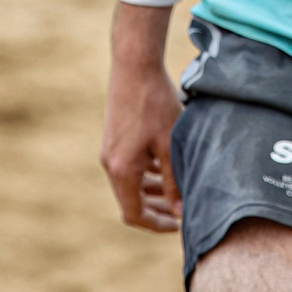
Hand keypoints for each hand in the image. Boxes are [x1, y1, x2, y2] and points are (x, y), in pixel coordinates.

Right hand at [99, 2, 182, 231]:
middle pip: (131, 201)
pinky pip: (129, 167)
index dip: (157, 224)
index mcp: (122, 170)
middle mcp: (110, 164)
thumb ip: (174, 182)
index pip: (134, 214)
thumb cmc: (155, 104)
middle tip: (181, 212)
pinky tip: (166, 168)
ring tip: (177, 192)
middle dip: (157, 210)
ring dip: (152, 191)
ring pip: (131, 184)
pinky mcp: (114, 139)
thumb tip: (180, 213)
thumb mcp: (171, 145)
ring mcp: (110, 151)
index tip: (179, 225)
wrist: (134, 67)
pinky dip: (146, 173)